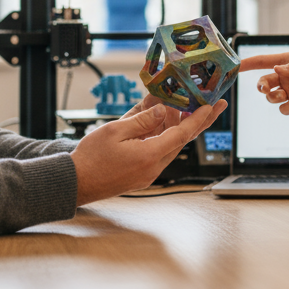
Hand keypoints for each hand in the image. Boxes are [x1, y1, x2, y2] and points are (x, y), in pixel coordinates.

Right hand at [71, 100, 225, 204]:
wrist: (75, 183)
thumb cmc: (91, 158)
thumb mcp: (115, 130)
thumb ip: (142, 120)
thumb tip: (161, 110)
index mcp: (149, 155)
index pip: (182, 135)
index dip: (199, 119)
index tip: (212, 106)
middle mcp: (153, 167)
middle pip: (181, 141)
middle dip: (195, 121)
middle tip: (211, 105)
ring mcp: (148, 173)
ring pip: (169, 146)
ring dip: (175, 127)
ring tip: (179, 106)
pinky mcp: (142, 175)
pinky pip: (158, 152)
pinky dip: (162, 136)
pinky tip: (159, 122)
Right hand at [239, 52, 288, 127]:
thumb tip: (276, 70)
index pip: (265, 61)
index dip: (250, 63)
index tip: (237, 65)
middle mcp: (287, 76)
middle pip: (264, 81)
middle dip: (261, 85)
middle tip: (265, 88)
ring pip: (271, 96)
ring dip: (273, 97)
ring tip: (285, 96)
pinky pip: (283, 108)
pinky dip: (287, 106)